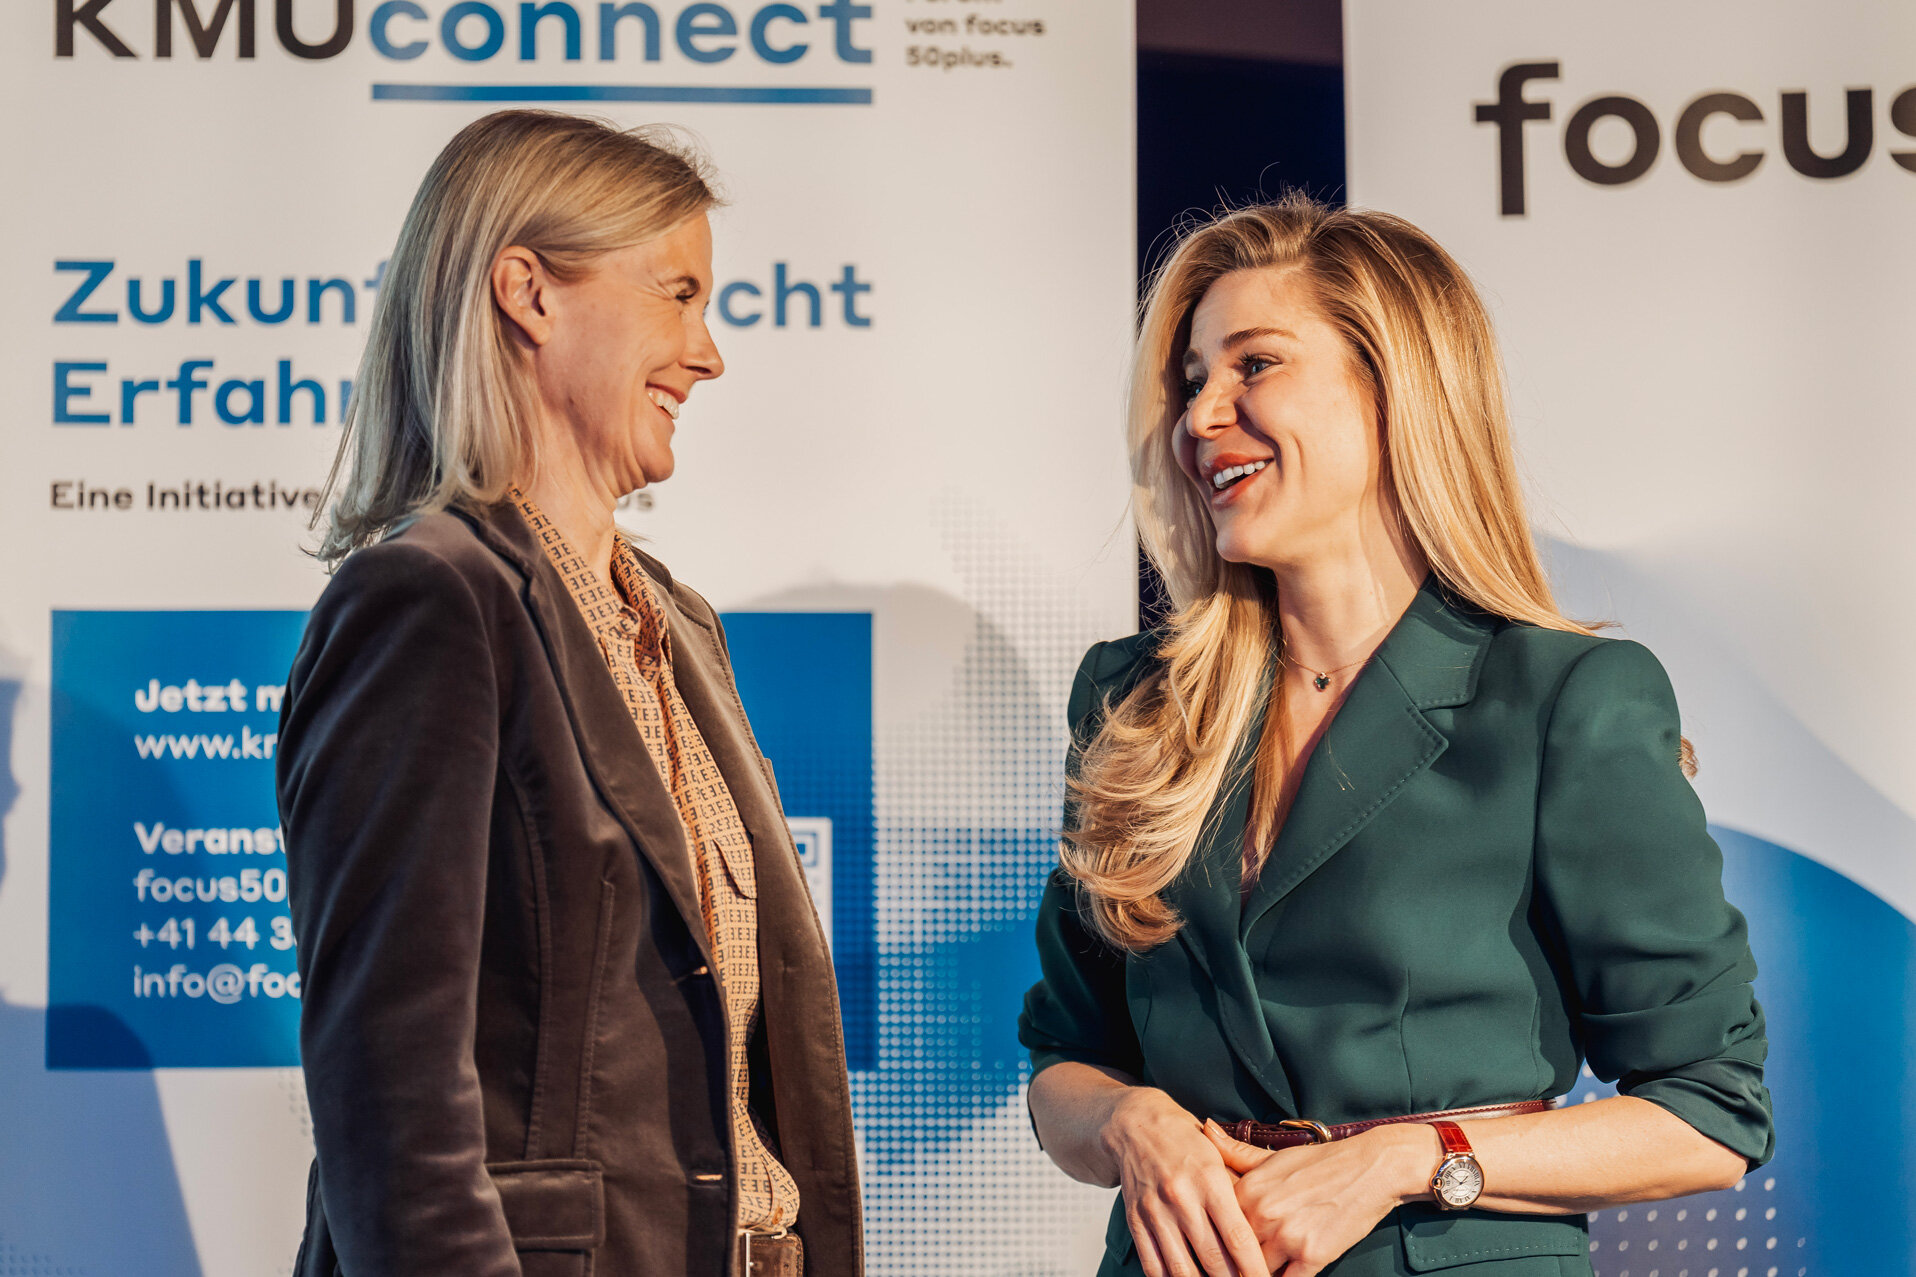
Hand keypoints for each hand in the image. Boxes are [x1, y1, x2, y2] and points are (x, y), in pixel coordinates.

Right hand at [1101, 1089, 1270, 1276]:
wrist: (1134, 1124)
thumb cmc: (1184, 1140)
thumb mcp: (1218, 1156)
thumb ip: (1239, 1191)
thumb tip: (1263, 1232)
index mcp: (1209, 1179)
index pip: (1238, 1237)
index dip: (1254, 1268)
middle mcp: (1181, 1197)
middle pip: (1213, 1259)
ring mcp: (1155, 1212)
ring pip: (1183, 1270)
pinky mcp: (1135, 1221)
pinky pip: (1153, 1266)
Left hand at [1201, 1120, 1437, 1276]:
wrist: (1370, 1168)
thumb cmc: (1320, 1163)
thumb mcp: (1273, 1156)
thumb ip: (1234, 1152)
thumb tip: (1205, 1128)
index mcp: (1247, 1190)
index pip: (1217, 1227)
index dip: (1217, 1240)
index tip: (1215, 1249)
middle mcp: (1262, 1214)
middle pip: (1235, 1254)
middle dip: (1234, 1263)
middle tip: (1231, 1266)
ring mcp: (1287, 1236)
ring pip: (1258, 1271)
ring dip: (1257, 1272)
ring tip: (1257, 1270)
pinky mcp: (1313, 1256)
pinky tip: (1283, 1273)